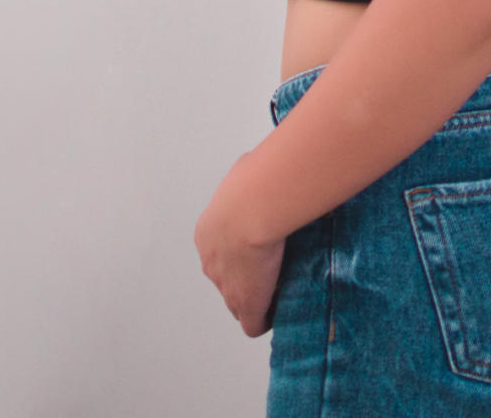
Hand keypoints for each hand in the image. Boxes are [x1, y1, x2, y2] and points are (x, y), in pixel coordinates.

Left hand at [194, 153, 287, 336]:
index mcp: (209, 234)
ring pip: (239, 302)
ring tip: (281, 289)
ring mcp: (227, 286)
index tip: (262, 249)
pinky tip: (281, 313)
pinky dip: (266, 320)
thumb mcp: (248, 173)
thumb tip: (270, 165)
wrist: (251, 207)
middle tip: (274, 270)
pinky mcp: (247, 303)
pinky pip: (252, 323)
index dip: (243, 254)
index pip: (223, 254)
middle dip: (247, 278)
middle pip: (228, 281)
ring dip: (258, 297)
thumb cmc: (251, 185)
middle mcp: (212, 263)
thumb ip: (254, 177)